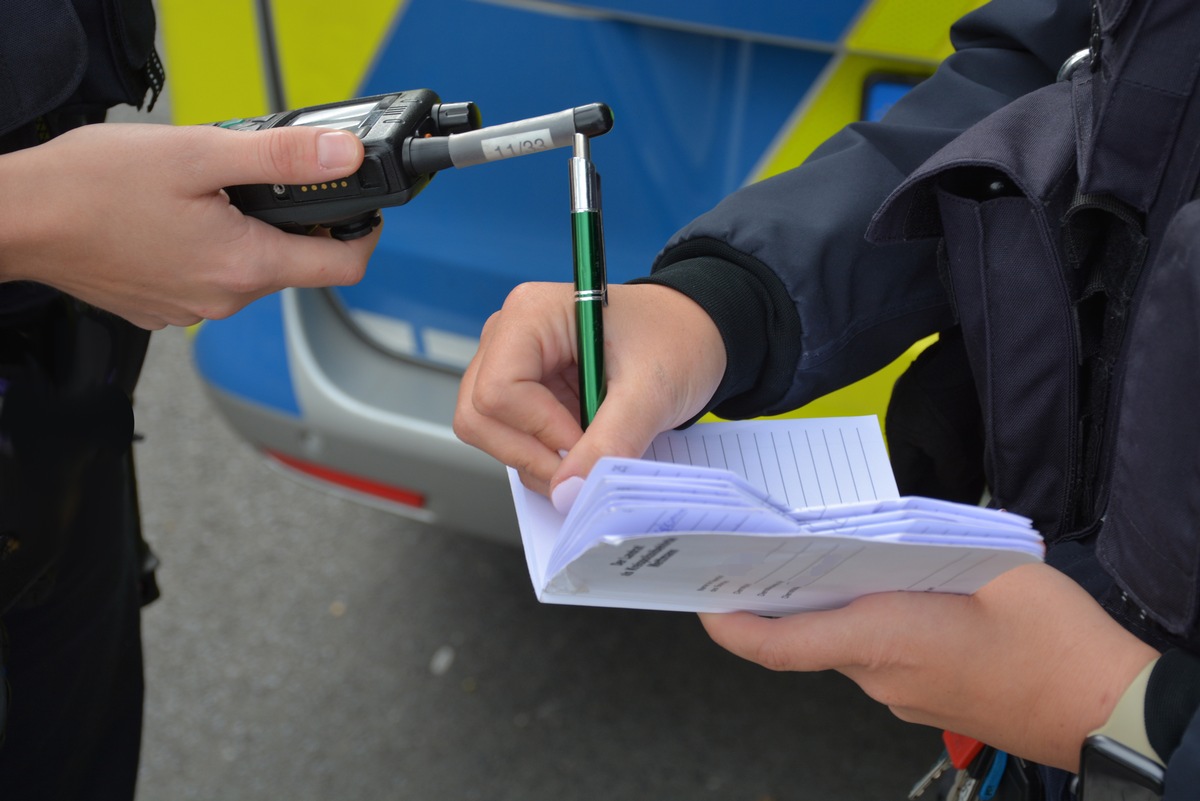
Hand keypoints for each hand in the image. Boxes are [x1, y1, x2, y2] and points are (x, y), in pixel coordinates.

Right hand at [0, 122, 380, 328]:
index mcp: (246, 266)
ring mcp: (191, 309)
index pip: (343, 267)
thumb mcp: (199, 153)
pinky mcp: (163, 308)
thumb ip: (282, 157)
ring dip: (241, 231)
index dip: (361, 233)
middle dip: (284, 218)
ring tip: (200, 194)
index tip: (358, 208)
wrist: (17, 219)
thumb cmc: (92, 187)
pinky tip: (171, 220)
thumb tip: (344, 156)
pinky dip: (205, 248)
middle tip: (250, 178)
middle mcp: (224, 300)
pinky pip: (206, 278)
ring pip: (246, 268)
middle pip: (291, 262)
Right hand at [454, 281, 725, 500]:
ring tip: (591, 452)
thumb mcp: (652, 391)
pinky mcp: (523, 391)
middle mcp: (508, 335)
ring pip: (488, 433)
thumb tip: (568, 491)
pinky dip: (543, 456)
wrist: (695, 334)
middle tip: (583, 467)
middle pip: (479, 416)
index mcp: (531, 315)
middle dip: (530, 454)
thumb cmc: (677, 340)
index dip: (538, 432)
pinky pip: (510, 438)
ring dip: (537, 459)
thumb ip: (611, 441)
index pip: (498, 391)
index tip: (585, 446)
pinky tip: (583, 448)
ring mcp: (510, 364)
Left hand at [700, 563, 1158, 770]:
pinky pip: (876, 656)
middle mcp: (880, 676)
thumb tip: (885, 530)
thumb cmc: (1052, 641)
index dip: (729, 624)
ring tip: (832, 555)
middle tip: (759, 552)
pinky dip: (866, 621)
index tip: (701, 599)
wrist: (1103, 708)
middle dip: (780, 596)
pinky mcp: (924, 699)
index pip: (777, 645)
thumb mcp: (988, 565)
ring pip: (843, 642)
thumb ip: (924, 544)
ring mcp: (901, 695)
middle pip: (806, 635)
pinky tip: (890, 587)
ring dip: (831, 605)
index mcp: (882, 640)